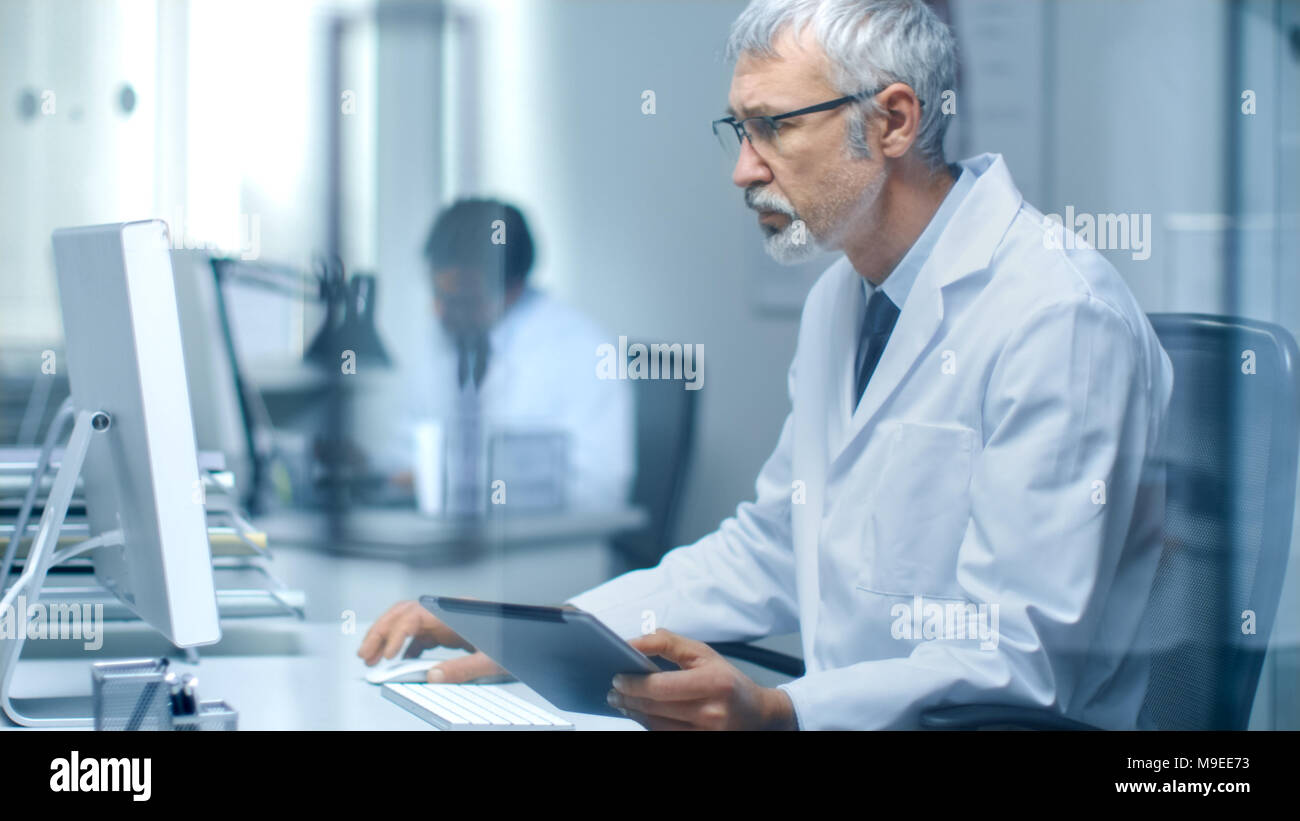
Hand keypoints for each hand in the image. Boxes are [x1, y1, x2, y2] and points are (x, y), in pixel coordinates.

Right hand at [356, 600, 508, 682]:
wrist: (533, 636)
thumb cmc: (517, 641)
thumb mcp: (492, 659)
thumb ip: (463, 668)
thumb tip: (433, 676)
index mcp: (456, 613)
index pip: (416, 616)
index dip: (397, 634)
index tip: (387, 656)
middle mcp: (447, 612)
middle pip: (404, 613)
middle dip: (381, 632)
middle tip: (365, 656)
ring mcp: (446, 620)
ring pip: (407, 623)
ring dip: (387, 638)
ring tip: (372, 659)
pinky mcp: (448, 631)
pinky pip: (419, 635)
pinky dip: (403, 647)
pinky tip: (398, 663)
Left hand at [608, 629, 796, 729]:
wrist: (757, 714)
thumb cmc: (726, 679)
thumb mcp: (702, 653)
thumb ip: (667, 642)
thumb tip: (632, 643)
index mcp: (715, 682)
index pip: (663, 686)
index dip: (635, 684)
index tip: (617, 678)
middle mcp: (713, 712)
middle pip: (657, 709)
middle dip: (629, 700)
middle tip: (613, 692)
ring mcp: (708, 734)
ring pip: (658, 727)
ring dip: (636, 714)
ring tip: (623, 703)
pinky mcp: (702, 744)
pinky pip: (666, 736)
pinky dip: (650, 726)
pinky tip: (642, 715)